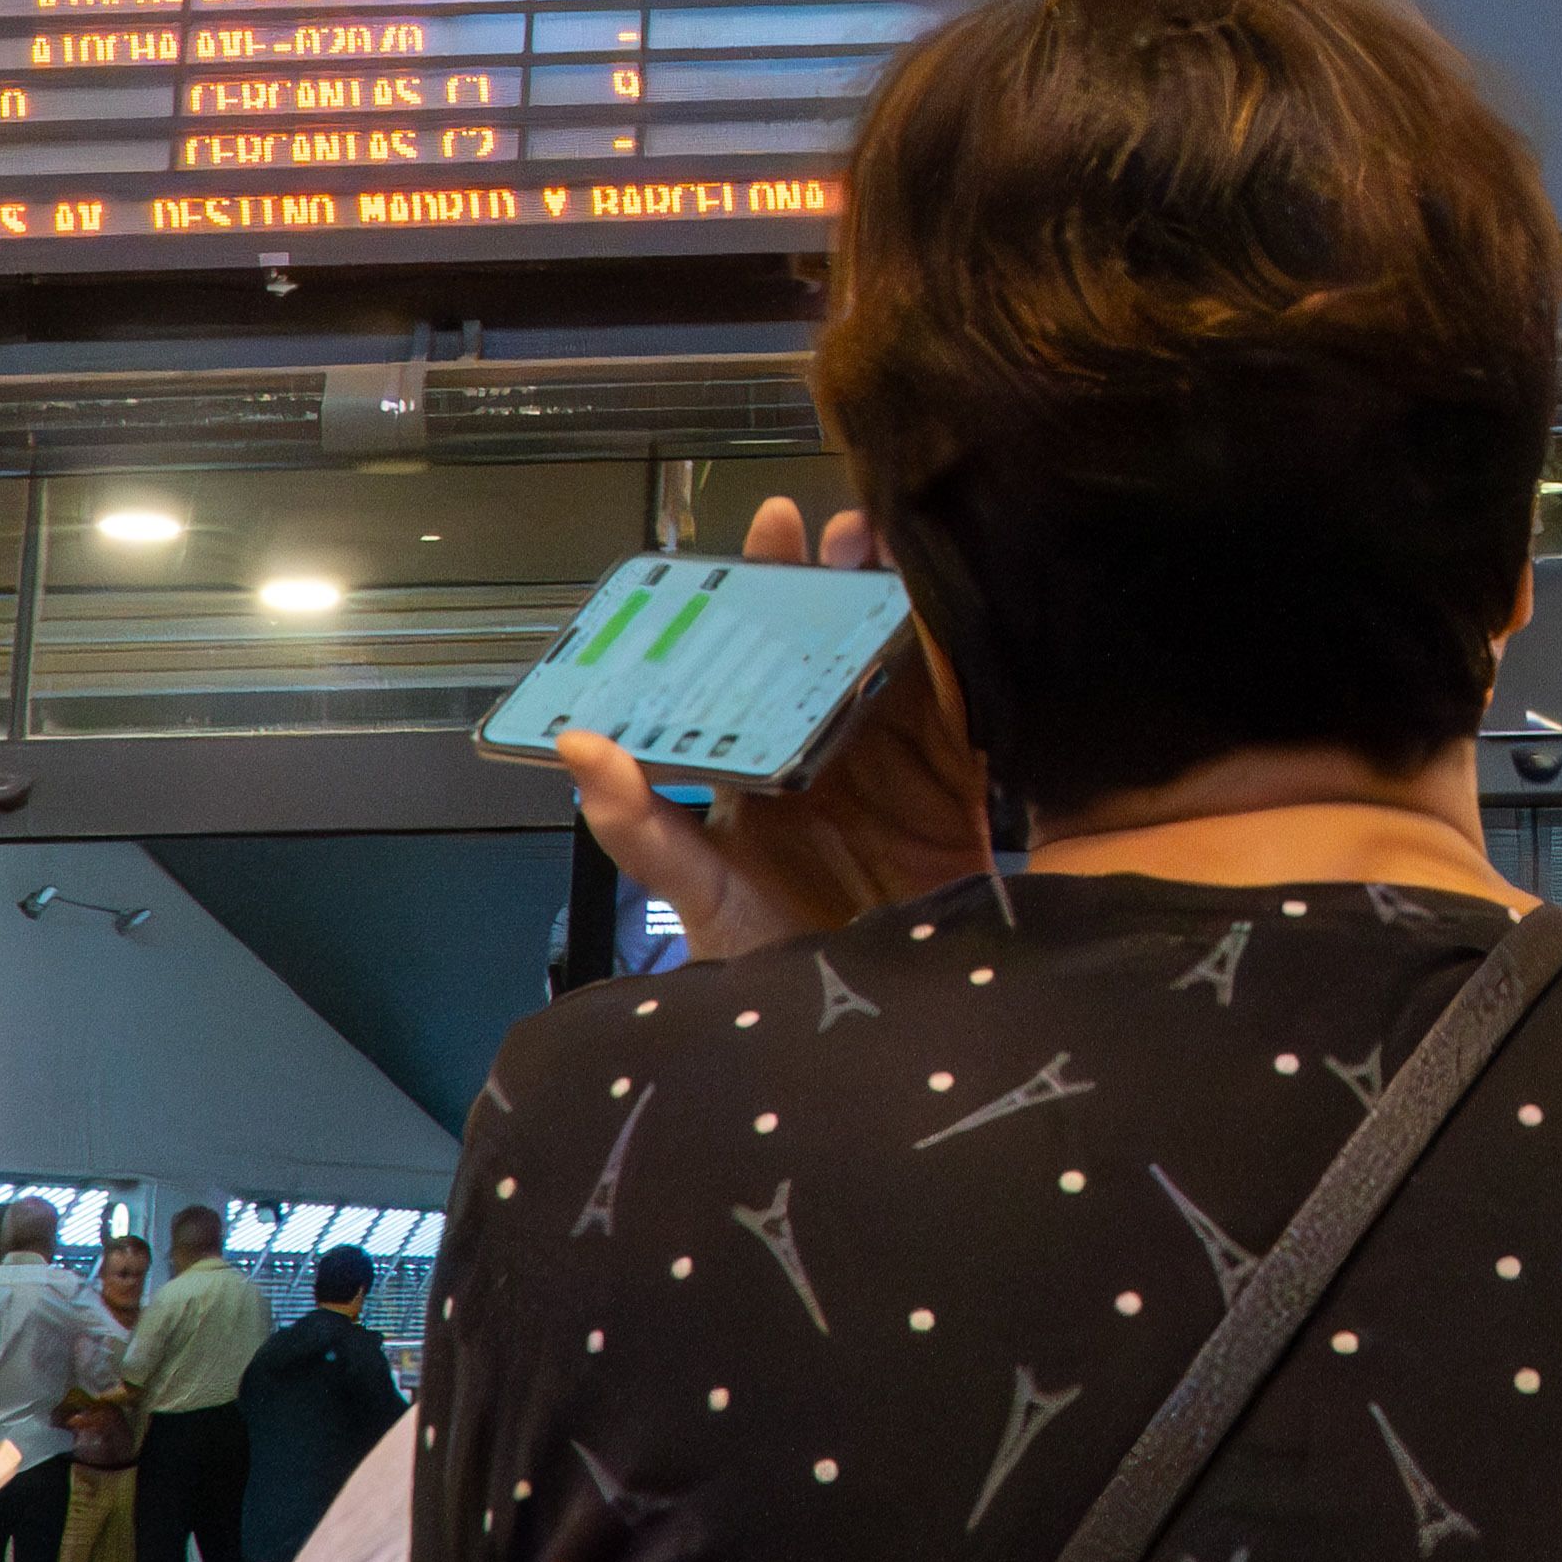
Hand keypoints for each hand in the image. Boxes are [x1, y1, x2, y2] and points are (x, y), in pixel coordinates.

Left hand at [549, 496, 990, 964]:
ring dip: (913, 600)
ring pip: (910, 656)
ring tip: (911, 554)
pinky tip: (978, 620)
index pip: (761, 651)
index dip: (769, 584)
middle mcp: (834, 745)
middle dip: (847, 573)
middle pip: (840, 636)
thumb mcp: (695, 898)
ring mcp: (905, 761)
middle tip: (855, 529)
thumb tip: (580, 744)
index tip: (776, 524)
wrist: (868, 1037)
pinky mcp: (967, 789)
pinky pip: (976, 712)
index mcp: (765, 757)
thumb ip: (639, 828)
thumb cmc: (766, 972)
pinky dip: (980, 662)